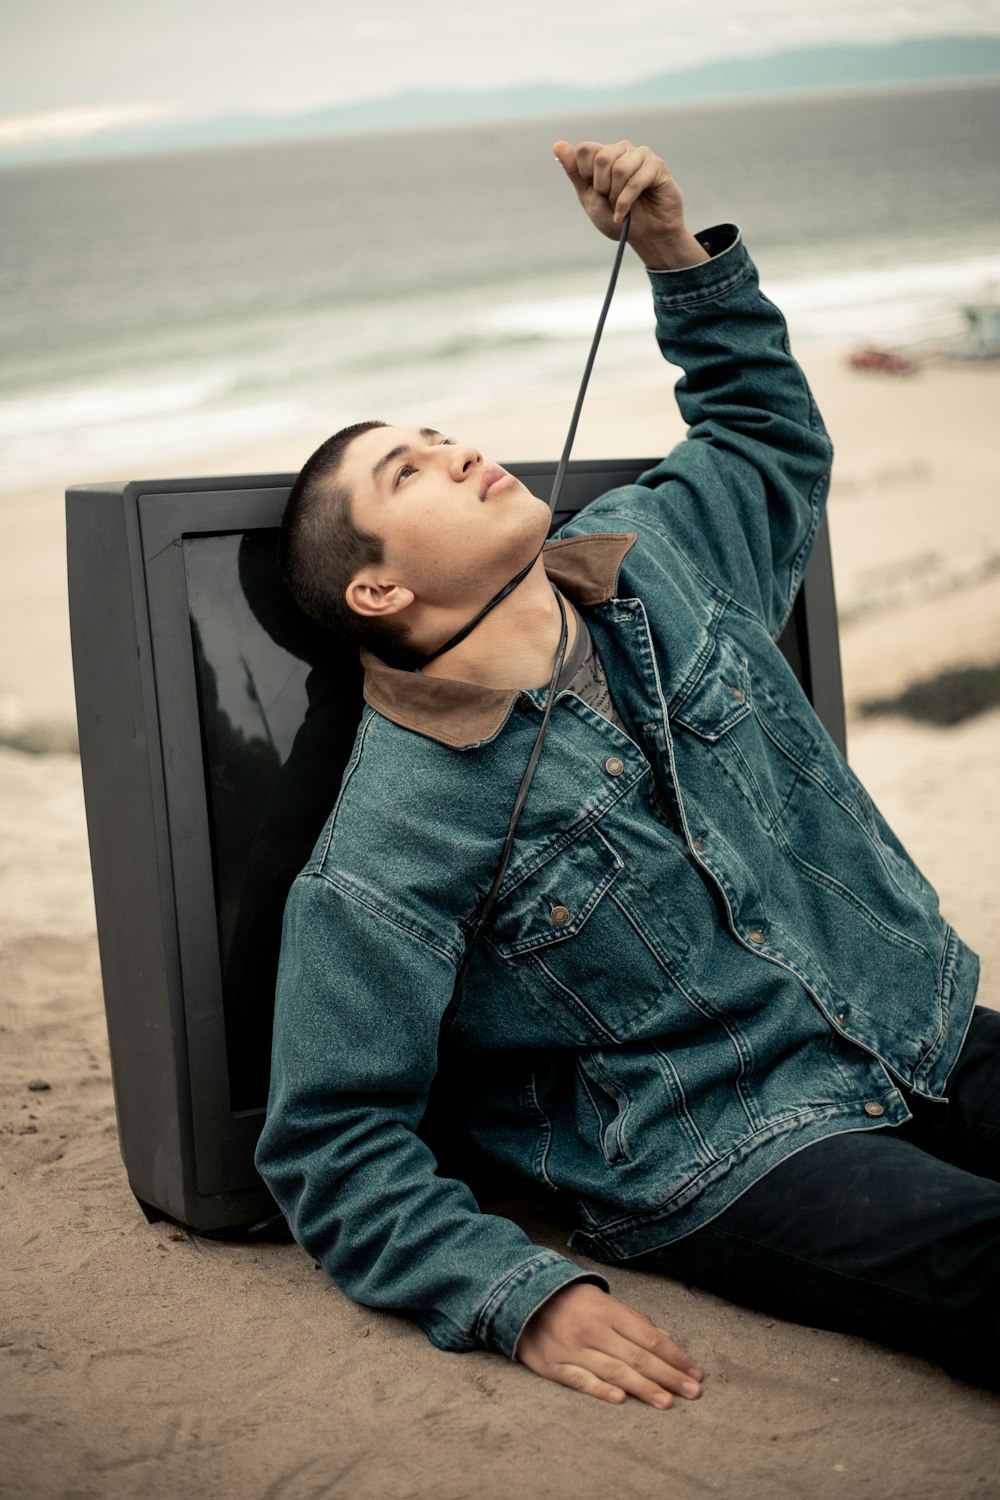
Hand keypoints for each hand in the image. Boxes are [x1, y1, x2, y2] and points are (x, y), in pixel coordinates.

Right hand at [516, 1282, 703, 1407]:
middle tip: (692, 1392)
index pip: (647, 1336)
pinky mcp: (553, 1366)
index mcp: (605, 1309)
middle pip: (636, 1356)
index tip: (694, 1372)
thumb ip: (632, 1319)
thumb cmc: (568, 1300)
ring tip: (667, 1402)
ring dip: (643, 1388)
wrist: (518, 1298)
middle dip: (668, 1375)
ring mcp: (571, 1348)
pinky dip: (600, 1390)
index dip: (674, 1355)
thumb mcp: (601, 1299)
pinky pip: (580, 1380)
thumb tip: (666, 1337)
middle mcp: (591, 1328)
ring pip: (614, 1371)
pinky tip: (621, 1400)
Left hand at [552, 139, 708, 270]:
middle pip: (602, 157)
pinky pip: (635, 179)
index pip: (586, 149)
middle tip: (609, 200)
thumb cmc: (617, 218)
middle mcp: (623, 150)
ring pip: (619, 168)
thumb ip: (574, 171)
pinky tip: (625, 214)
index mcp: (605, 155)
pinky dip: (626, 202)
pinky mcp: (657, 166)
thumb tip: (557, 144)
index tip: (596, 191)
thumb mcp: (589, 197)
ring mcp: (641, 156)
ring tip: (620, 206)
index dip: (586, 175)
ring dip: (616, 196)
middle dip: (602, 187)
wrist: (644, 237)